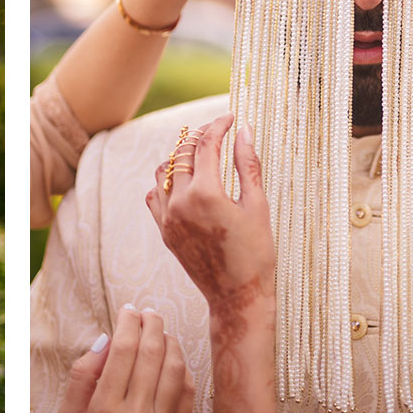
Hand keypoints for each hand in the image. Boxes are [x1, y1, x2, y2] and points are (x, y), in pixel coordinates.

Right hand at [59, 306, 193, 412]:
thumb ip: (82, 376)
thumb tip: (105, 341)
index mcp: (105, 410)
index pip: (123, 351)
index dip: (128, 323)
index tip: (128, 311)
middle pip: (152, 353)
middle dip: (152, 324)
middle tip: (149, 312)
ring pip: (175, 369)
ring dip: (170, 343)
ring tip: (161, 332)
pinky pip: (188, 392)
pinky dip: (183, 369)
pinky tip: (173, 360)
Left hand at [147, 115, 273, 311]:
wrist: (237, 295)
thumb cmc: (255, 253)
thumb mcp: (257, 206)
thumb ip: (247, 164)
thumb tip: (243, 130)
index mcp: (206, 194)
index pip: (206, 145)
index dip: (218, 125)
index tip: (230, 117)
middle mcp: (179, 203)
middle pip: (182, 153)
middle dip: (199, 136)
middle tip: (218, 131)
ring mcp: (167, 217)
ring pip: (163, 171)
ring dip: (180, 157)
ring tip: (202, 154)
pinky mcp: (163, 230)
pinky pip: (154, 195)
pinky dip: (166, 181)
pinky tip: (185, 181)